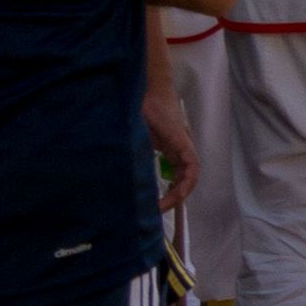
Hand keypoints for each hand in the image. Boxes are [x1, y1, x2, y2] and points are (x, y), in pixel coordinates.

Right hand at [144, 80, 197, 209]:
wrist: (144, 92)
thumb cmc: (135, 113)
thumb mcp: (133, 143)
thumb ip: (132, 159)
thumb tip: (114, 181)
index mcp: (168, 150)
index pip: (173, 176)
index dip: (167, 194)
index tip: (153, 208)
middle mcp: (178, 150)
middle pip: (182, 179)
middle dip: (172, 198)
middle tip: (156, 213)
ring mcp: (183, 146)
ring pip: (189, 176)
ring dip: (179, 194)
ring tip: (163, 207)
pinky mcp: (183, 143)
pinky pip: (192, 167)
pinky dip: (186, 182)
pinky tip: (177, 193)